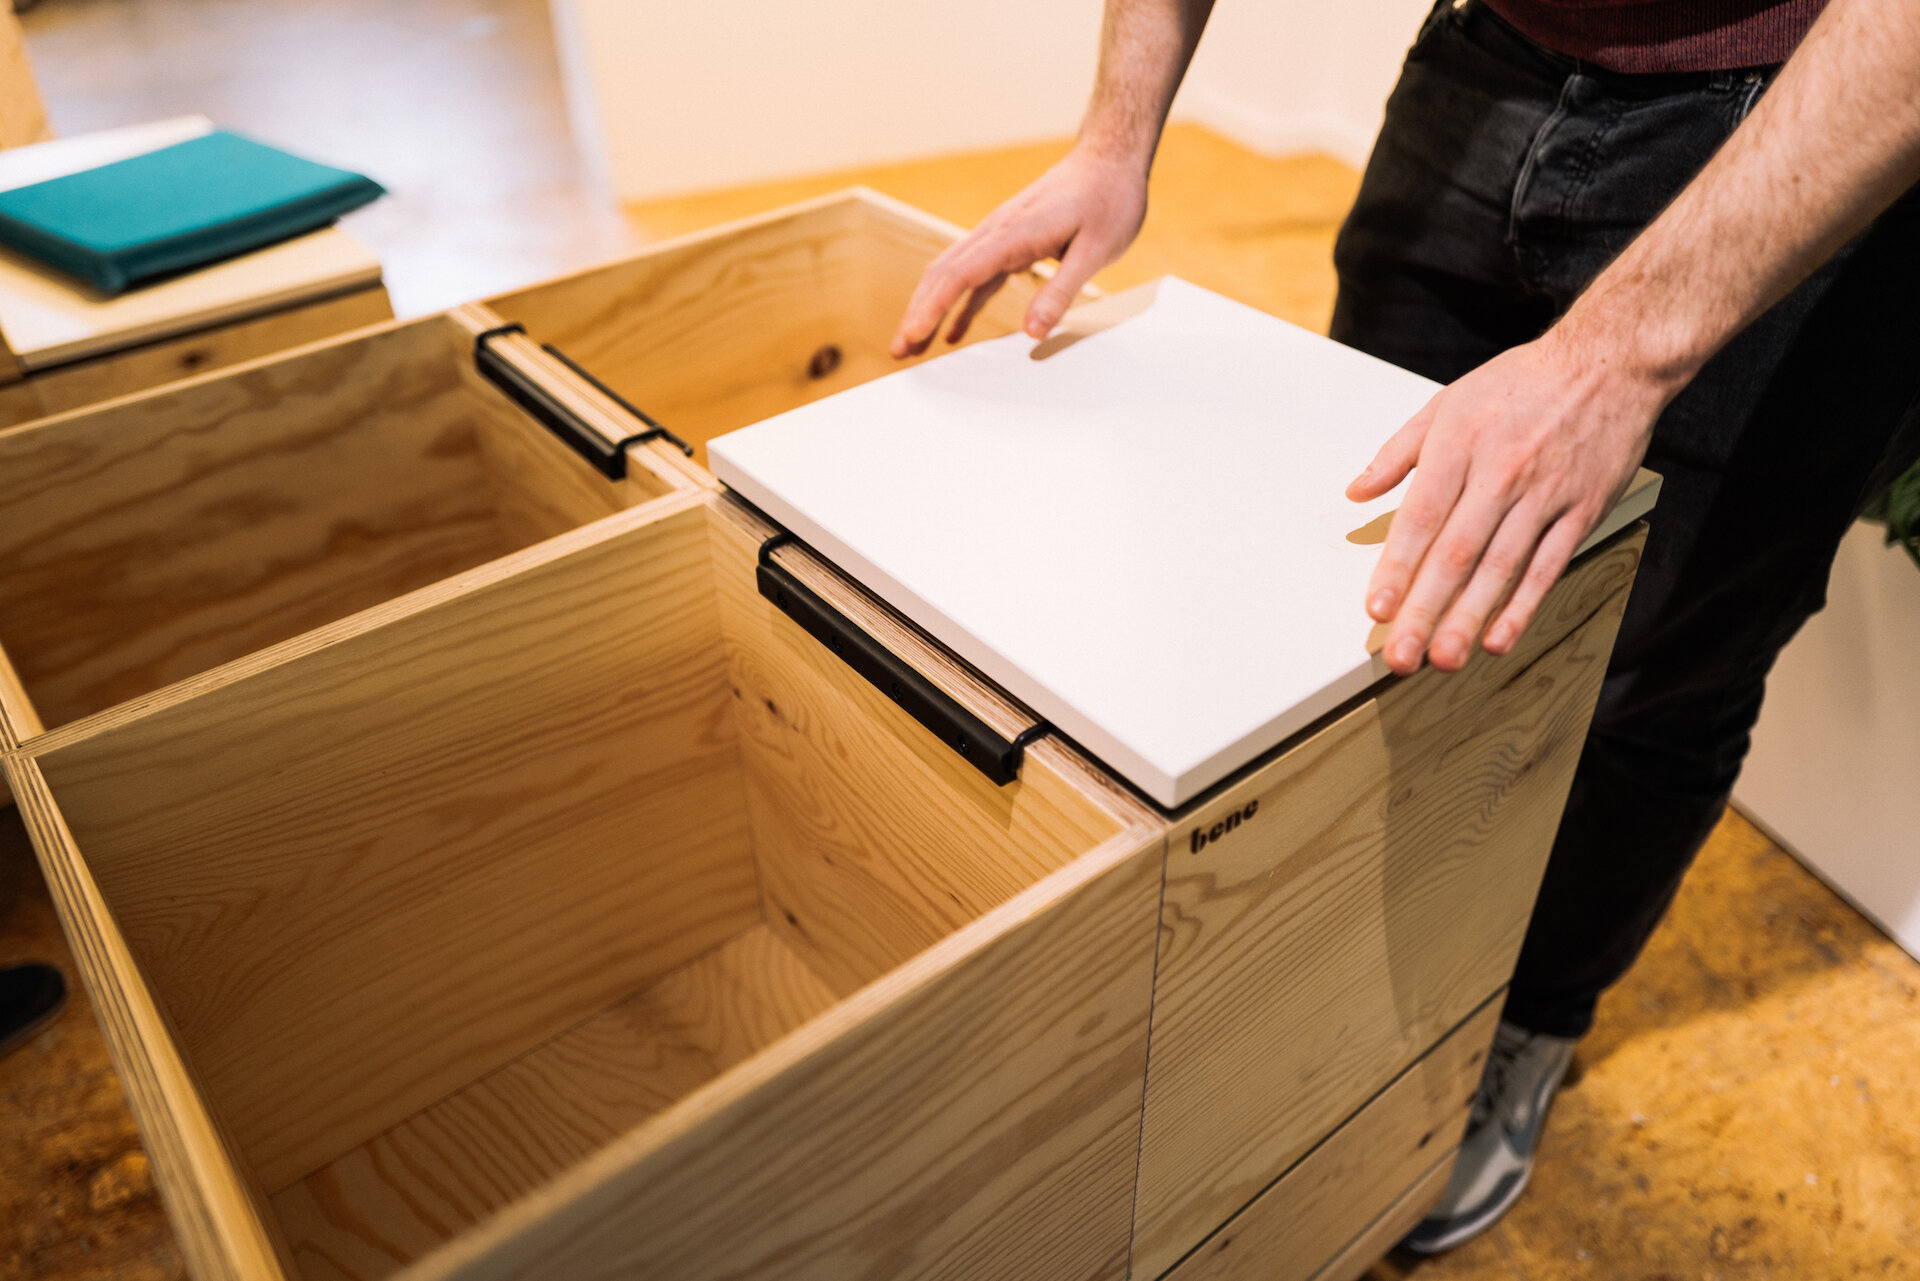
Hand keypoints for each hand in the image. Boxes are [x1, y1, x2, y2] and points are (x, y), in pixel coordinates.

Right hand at [890, 145, 1149, 357]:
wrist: (1110, 158)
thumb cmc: (1110, 199)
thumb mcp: (1097, 250)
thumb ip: (1061, 291)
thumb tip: (1033, 333)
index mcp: (1014, 233)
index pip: (960, 275)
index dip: (932, 308)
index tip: (912, 335)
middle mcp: (997, 231)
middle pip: (943, 274)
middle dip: (917, 313)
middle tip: (898, 350)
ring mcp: (1000, 235)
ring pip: (952, 274)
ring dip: (929, 308)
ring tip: (913, 345)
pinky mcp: (1010, 241)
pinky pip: (975, 276)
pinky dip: (959, 304)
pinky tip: (953, 332)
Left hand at [1347, 330, 1669, 674]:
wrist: (1610, 362)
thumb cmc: (1521, 383)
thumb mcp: (1447, 402)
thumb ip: (1398, 452)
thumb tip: (1357, 491)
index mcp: (1458, 446)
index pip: (1421, 518)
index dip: (1397, 567)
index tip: (1377, 609)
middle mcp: (1500, 473)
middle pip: (1456, 553)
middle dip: (1426, 610)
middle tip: (1402, 657)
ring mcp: (1544, 495)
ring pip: (1500, 567)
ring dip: (1469, 618)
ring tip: (1444, 658)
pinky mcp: (1582, 510)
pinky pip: (1548, 566)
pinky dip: (1524, 605)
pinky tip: (1500, 637)